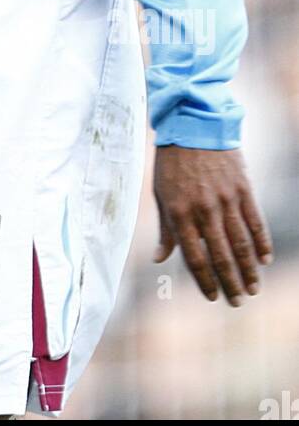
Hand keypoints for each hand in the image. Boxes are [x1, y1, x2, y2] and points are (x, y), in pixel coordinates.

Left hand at [153, 145, 272, 304]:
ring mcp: (224, 199)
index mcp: (179, 212)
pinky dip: (261, 241)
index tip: (213, 296)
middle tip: (237, 301)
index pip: (194, 257)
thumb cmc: (172, 162)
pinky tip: (265, 259)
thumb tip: (159, 260)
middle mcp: (203, 209)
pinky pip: (255, 220)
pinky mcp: (242, 188)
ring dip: (248, 269)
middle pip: (220, 255)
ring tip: (253, 288)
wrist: (192, 124)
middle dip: (230, 282)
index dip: (205, 280)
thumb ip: (165, 229)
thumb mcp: (161, 194)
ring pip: (240, 242)